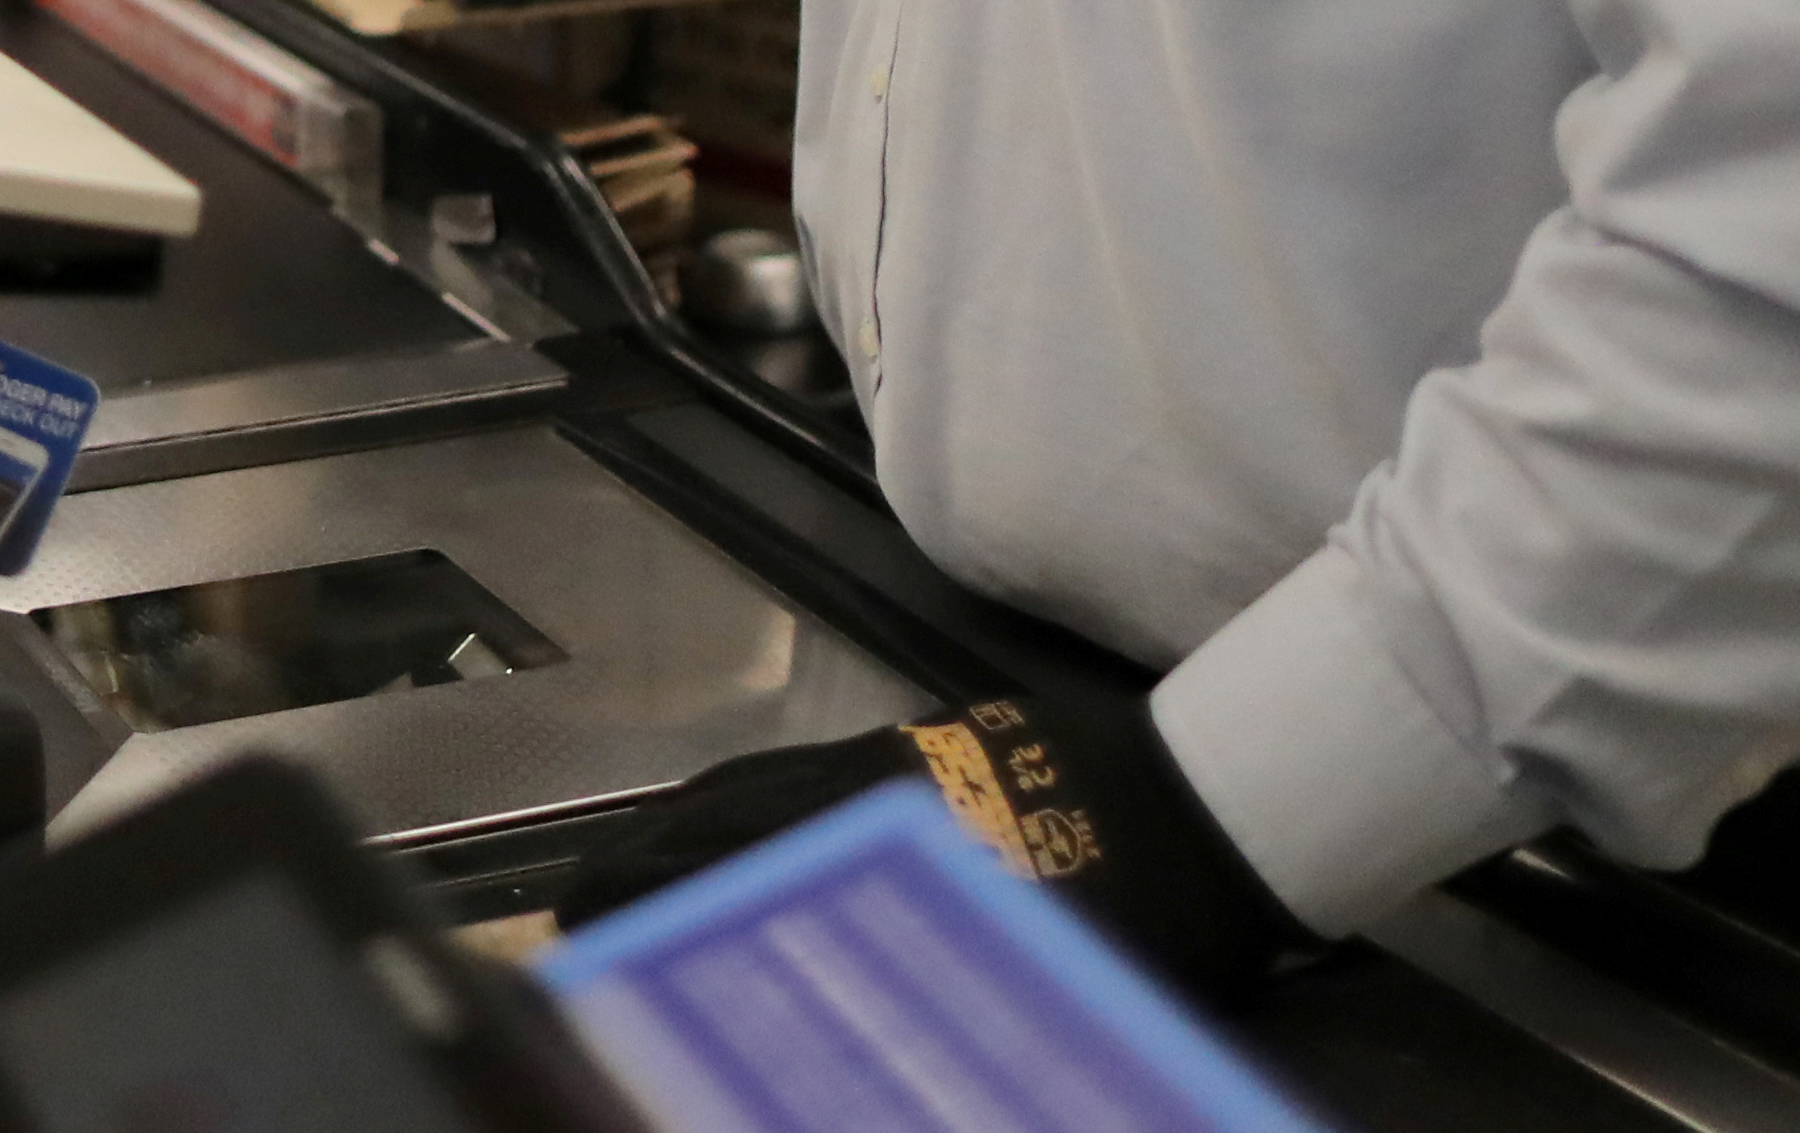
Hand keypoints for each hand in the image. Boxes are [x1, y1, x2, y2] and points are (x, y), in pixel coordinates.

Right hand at [554, 686, 1309, 1007]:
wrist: (1224, 800)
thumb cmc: (1152, 913)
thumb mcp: (1049, 984)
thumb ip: (956, 1005)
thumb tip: (877, 1051)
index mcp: (890, 850)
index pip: (735, 868)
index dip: (651, 902)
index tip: (584, 940)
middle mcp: (872, 799)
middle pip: (720, 825)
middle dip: (638, 871)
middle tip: (575, 922)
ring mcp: (894, 765)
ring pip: (749, 790)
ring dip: (675, 835)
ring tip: (619, 882)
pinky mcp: (925, 747)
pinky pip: (797, 769)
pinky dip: (732, 801)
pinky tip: (717, 828)